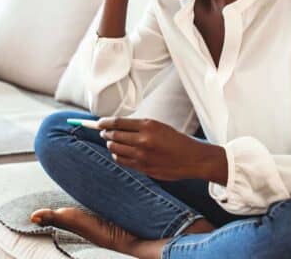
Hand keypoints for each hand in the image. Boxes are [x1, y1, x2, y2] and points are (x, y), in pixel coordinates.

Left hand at [97, 117, 225, 181]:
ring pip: (115, 149)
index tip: (98, 123)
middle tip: (104, 133)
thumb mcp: (158, 126)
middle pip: (113, 136)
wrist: (192, 159)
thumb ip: (138, 126)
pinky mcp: (143, 168)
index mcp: (147, 126)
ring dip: (110, 145)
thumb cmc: (176, 140)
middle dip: (106, 134)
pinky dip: (117, 156)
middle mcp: (143, 140)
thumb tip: (116, 126)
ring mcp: (142, 155)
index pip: (117, 123)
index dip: (104, 123)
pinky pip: (121, 161)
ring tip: (111, 142)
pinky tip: (119, 153)